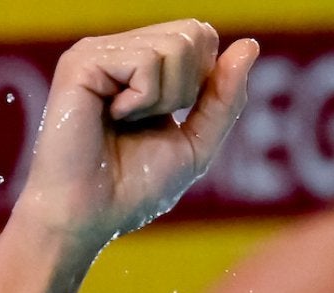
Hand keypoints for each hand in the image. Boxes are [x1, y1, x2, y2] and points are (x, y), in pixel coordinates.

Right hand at [12, 21, 256, 252]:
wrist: (89, 216)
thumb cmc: (134, 188)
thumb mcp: (196, 144)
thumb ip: (224, 98)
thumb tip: (250, 46)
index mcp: (143, 65)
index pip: (200, 36)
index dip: (205, 80)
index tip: (172, 118)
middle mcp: (120, 51)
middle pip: (193, 34)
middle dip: (188, 89)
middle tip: (149, 122)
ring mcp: (100, 52)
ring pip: (174, 46)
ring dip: (164, 99)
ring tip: (127, 122)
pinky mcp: (83, 61)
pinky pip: (146, 61)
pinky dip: (143, 100)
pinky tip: (112, 117)